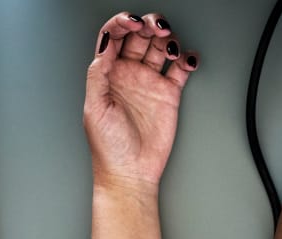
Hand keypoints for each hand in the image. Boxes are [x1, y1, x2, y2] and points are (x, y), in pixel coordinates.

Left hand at [84, 12, 198, 187]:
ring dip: (168, 39)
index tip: (132, 23)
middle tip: (157, 28)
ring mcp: (150, 84)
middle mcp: (129, 75)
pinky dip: (186, 60)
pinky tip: (187, 60)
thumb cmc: (109, 147)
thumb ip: (98, 74)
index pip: (114, 36)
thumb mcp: (94, 107)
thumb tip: (106, 44)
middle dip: (148, 25)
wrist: (131, 172)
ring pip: (160, 48)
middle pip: (140, 36)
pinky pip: (180, 71)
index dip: (122, 23)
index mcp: (108, 74)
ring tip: (170, 46)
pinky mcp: (169, 96)